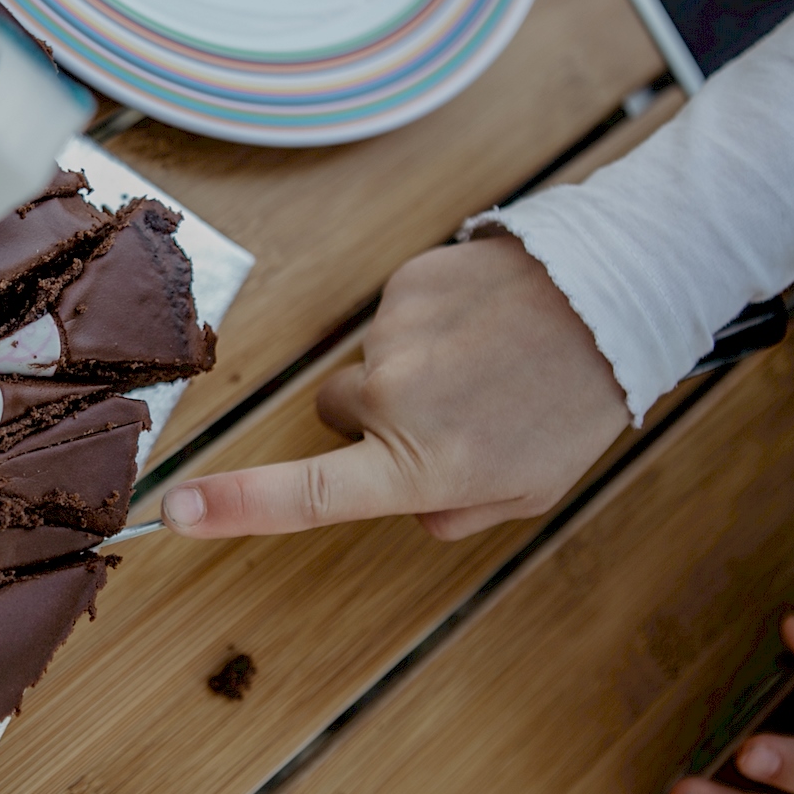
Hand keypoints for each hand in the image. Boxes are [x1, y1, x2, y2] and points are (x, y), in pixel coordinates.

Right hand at [162, 237, 628, 539]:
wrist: (617, 294)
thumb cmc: (576, 403)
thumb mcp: (528, 489)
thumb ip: (455, 509)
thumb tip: (411, 503)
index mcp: (421, 465)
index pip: (307, 496)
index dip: (236, 507)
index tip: (175, 511)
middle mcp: (394, 400)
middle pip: (338, 413)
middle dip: (378, 415)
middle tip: (458, 407)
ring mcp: (394, 335)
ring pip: (372, 361)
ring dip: (416, 364)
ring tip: (491, 357)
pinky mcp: (405, 282)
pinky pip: (395, 314)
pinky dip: (432, 320)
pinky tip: (486, 321)